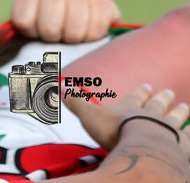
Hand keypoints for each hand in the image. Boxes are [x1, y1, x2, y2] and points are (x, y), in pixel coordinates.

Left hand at [12, 0, 121, 43]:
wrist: (86, 14)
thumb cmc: (52, 24)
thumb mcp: (32, 24)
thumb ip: (23, 32)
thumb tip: (20, 61)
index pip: (24, 22)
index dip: (31, 34)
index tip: (37, 32)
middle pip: (49, 29)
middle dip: (54, 38)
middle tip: (59, 35)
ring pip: (73, 32)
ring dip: (74, 40)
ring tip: (73, 33)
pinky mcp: (103, 1)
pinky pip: (95, 31)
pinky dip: (92, 37)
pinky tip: (88, 31)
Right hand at [68, 83, 186, 149]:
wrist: (144, 147)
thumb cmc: (115, 131)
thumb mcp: (89, 114)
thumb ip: (75, 101)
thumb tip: (56, 85)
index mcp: (131, 108)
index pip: (135, 97)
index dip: (140, 91)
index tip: (146, 84)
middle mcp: (151, 116)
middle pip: (157, 105)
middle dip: (162, 98)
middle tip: (169, 91)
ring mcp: (168, 129)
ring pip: (175, 118)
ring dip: (179, 112)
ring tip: (185, 106)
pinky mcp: (182, 145)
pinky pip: (189, 137)